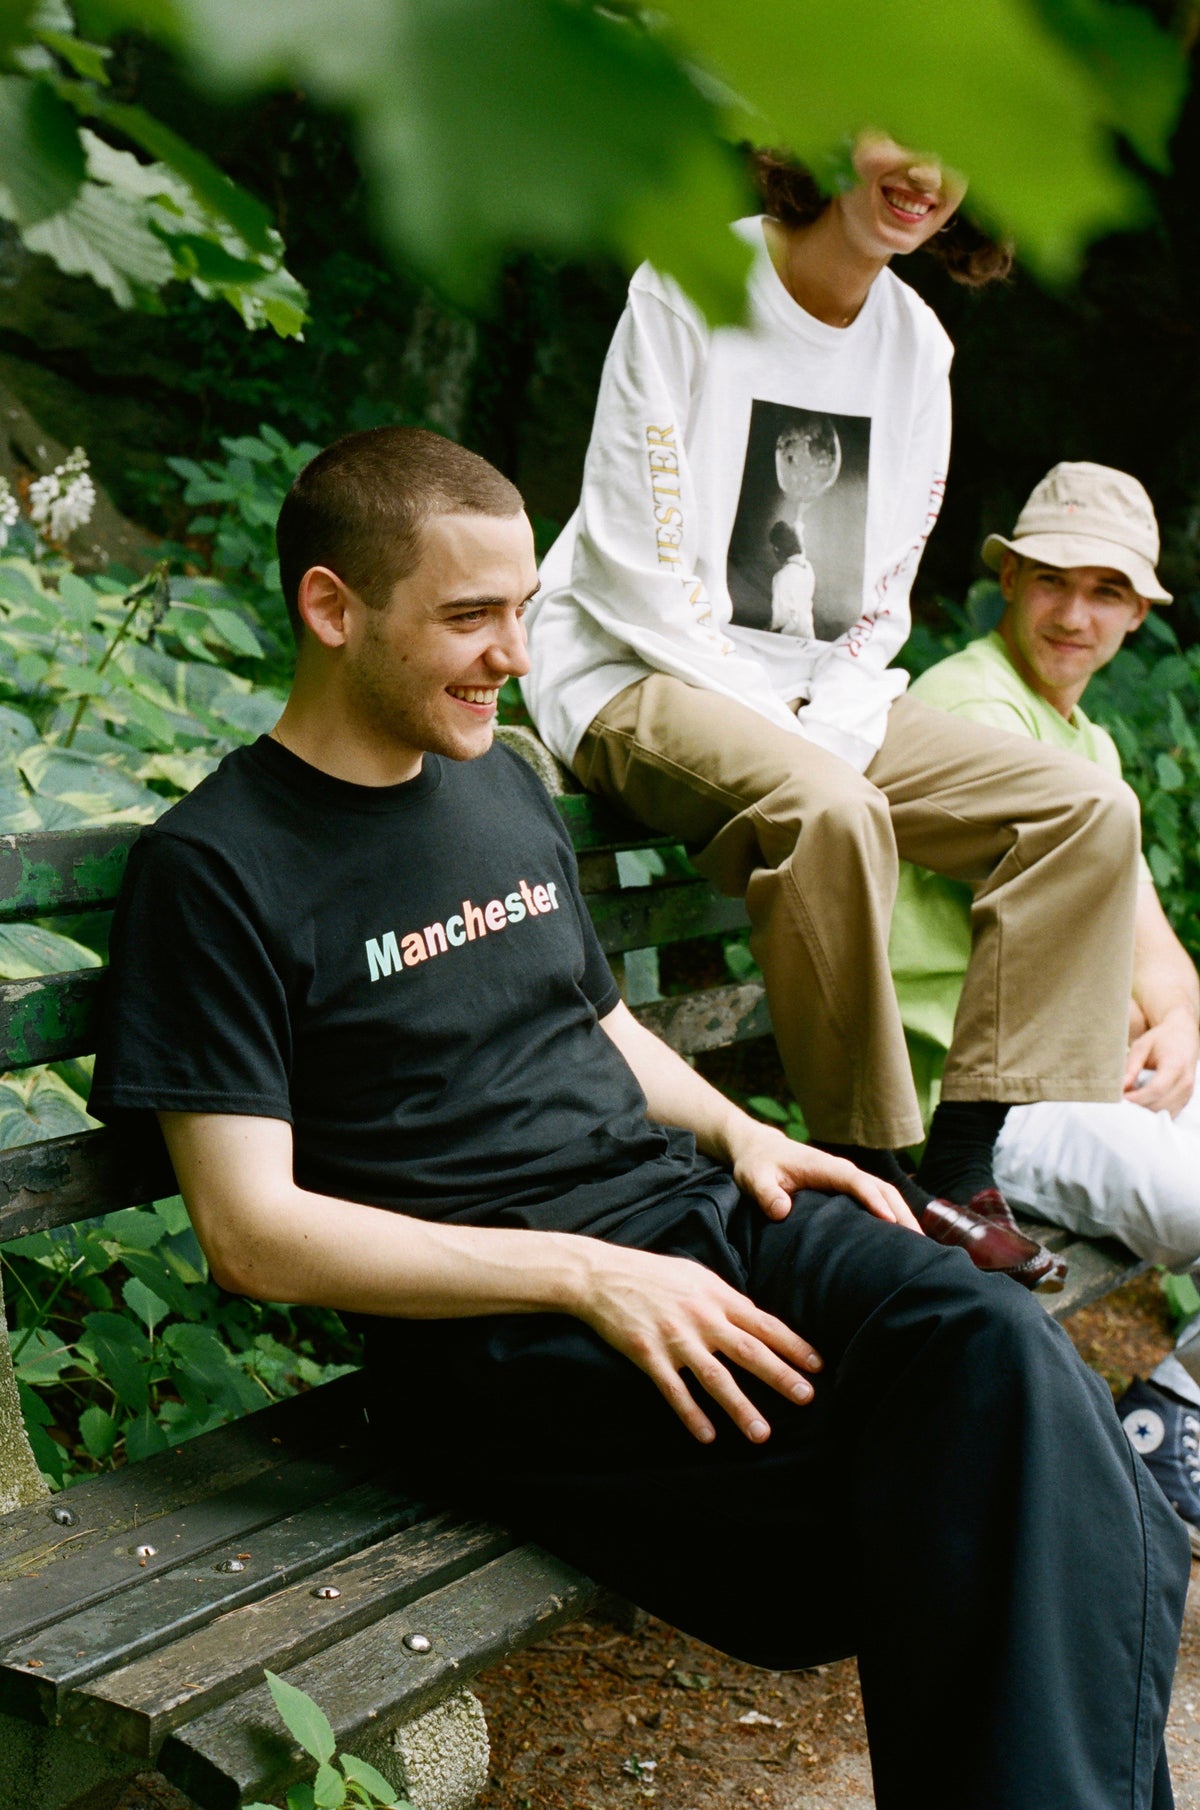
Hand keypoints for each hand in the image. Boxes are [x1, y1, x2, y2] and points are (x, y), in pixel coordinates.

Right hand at [574, 1240, 821, 1445]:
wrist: (601, 1275)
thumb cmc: (652, 1273)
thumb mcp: (695, 1276)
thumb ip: (725, 1299)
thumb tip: (755, 1319)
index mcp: (715, 1296)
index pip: (763, 1323)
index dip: (792, 1344)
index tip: (817, 1365)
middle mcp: (700, 1318)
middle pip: (748, 1351)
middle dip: (780, 1376)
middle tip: (807, 1398)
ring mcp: (674, 1338)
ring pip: (715, 1378)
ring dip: (740, 1407)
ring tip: (762, 1433)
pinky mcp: (648, 1355)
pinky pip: (674, 1390)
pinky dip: (691, 1414)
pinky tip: (708, 1436)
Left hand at [724, 1115, 922, 1232]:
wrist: (759, 1149)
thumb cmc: (757, 1165)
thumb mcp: (753, 1178)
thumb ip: (765, 1193)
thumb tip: (781, 1211)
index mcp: (824, 1167)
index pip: (856, 1182)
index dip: (874, 1200)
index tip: (891, 1223)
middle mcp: (842, 1170)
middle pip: (881, 1189)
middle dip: (902, 1213)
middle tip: (919, 1244)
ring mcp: (847, 1178)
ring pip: (884, 1194)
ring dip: (903, 1216)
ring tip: (920, 1246)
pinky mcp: (847, 1188)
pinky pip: (877, 1199)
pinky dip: (893, 1214)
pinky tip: (903, 1238)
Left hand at [1124, 1009, 1199, 1115]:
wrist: (1183, 1037)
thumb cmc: (1161, 1040)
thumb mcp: (1142, 1046)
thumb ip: (1131, 1067)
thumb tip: (1120, 1088)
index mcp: (1175, 1066)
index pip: (1156, 1089)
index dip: (1137, 1098)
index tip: (1120, 1100)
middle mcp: (1185, 1082)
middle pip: (1159, 1105)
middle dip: (1138, 1107)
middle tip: (1119, 1103)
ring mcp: (1187, 1093)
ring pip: (1163, 1113)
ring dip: (1144, 1112)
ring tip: (1128, 1103)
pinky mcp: (1185, 1100)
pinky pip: (1168, 1114)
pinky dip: (1153, 1112)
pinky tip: (1140, 1104)